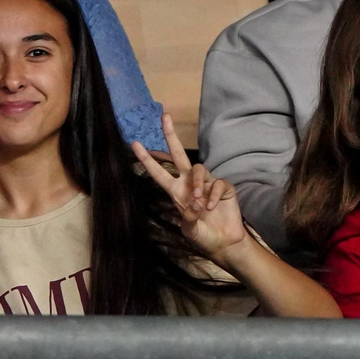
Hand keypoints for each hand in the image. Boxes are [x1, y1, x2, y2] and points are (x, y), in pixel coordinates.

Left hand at [132, 115, 246, 260]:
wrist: (225, 242)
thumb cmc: (204, 235)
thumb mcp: (190, 231)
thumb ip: (189, 219)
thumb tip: (194, 204)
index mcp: (176, 192)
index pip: (159, 173)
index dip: (147, 160)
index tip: (134, 144)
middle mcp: (189, 184)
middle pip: (178, 154)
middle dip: (170, 135)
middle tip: (164, 116)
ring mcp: (207, 183)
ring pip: (198, 169)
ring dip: (197, 184)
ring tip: (200, 202)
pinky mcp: (223, 187)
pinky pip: (217, 183)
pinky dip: (214, 195)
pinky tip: (212, 207)